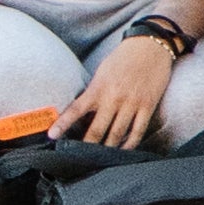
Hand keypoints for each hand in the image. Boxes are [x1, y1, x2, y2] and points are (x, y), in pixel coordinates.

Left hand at [76, 25, 178, 155]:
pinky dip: (130, 143)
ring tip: (101, 159)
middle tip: (80, 159)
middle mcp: (113, 97)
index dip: (63, 124)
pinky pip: (138, 130)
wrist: (151, 45)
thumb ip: (94, 92)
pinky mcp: (147, 105)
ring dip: (108, 149)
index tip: (52, 136)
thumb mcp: (102, 72)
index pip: (76, 109)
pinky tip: (124, 149)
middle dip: (87, 146)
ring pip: (117, 134)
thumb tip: (83, 114)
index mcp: (99, 88)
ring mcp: (131, 103)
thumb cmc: (124, 57)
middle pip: (97, 129)